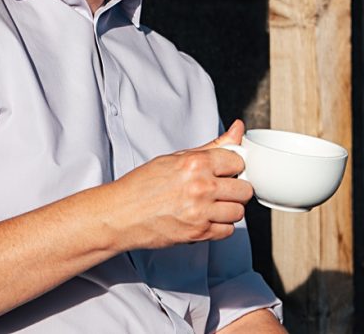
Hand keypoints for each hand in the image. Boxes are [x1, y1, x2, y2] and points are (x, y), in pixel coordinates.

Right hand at [108, 120, 252, 250]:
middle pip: (244, 189)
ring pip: (239, 211)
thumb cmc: (143, 185)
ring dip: (229, 209)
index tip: (224, 171)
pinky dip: (220, 227)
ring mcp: (201, 212)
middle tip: (220, 190)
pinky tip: (206, 219)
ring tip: (211, 205)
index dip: (232, 167)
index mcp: (196, 163)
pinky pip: (227, 231)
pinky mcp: (198, 234)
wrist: (119, 215)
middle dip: (235, 189)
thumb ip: (212, 146)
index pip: (238, 161)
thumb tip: (238, 128)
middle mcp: (201, 187)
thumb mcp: (176, 158)